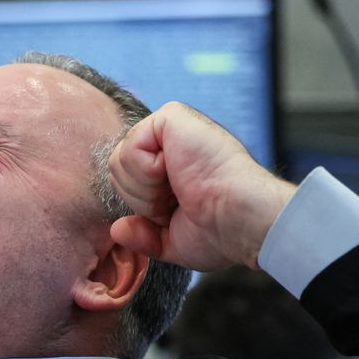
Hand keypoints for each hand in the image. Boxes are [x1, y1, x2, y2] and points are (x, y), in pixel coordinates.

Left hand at [107, 102, 294, 271]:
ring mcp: (172, 127)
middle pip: (118, 171)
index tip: (179, 212)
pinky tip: (177, 171)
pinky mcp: (172, 116)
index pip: (128, 183)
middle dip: (142, 199)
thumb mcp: (174, 241)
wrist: (240, 219)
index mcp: (174, 168)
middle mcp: (172, 144)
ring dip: (146, 188)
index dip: (146, 208)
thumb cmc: (221, 231)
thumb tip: (118, 229)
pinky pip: (130, 147)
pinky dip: (147, 172)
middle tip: (179, 200)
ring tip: (180, 186)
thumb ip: (144, 236)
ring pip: (119, 161)